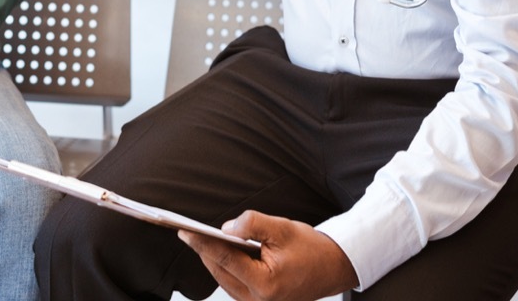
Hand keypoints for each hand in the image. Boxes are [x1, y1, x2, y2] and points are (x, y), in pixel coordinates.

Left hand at [178, 210, 357, 300]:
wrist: (333, 268)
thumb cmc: (312, 249)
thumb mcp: (282, 228)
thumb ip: (252, 224)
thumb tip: (225, 229)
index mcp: (265, 285)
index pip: (225, 259)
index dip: (202, 242)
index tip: (183, 230)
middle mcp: (258, 300)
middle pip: (219, 269)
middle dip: (204, 249)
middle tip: (187, 229)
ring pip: (223, 277)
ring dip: (213, 256)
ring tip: (197, 236)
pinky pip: (231, 281)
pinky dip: (224, 264)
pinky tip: (218, 247)